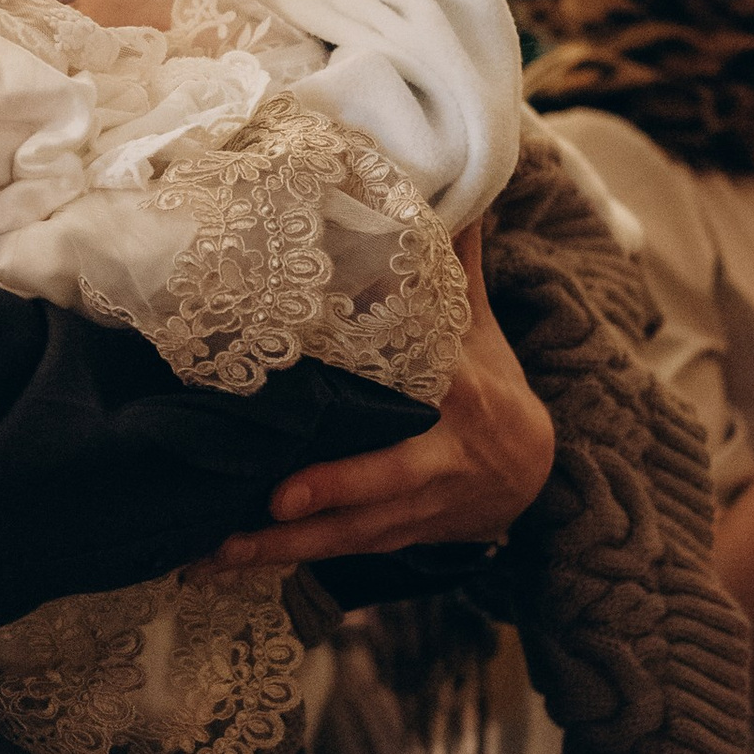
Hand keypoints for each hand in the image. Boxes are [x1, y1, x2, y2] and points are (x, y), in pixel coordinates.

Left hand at [218, 220, 554, 571]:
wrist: (535, 478)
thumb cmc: (490, 387)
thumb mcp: (479, 327)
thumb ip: (455, 263)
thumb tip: (455, 190)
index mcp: (460, 394)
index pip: (422, 382)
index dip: (384, 379)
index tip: (324, 373)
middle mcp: (441, 457)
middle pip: (385, 477)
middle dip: (332, 490)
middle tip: (274, 498)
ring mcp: (418, 506)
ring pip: (351, 532)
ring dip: (284, 546)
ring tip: (218, 552)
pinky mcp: (396, 537)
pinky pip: (337, 552)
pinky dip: (284, 560)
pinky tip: (226, 563)